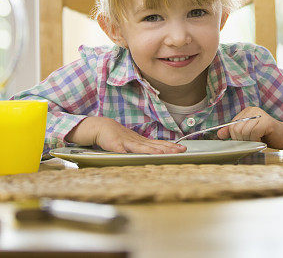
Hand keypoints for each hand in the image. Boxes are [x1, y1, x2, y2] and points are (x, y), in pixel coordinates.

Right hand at [67, 116, 185, 153]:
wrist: (100, 127)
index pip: (159, 144)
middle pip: (155, 145)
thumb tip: (157, 153)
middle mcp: (137, 141)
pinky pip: (122, 150)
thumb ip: (142, 148)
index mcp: (141, 141)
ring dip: (153, 151)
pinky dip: (129, 152)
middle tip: (181, 150)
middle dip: (168, 148)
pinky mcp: (115, 145)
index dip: (171, 146)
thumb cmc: (116, 137)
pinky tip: (135, 156)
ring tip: (163, 154)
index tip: (182, 148)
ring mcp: (126, 142)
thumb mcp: (132, 143)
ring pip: (142, 147)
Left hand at [215, 106, 282, 150]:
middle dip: (242, 140)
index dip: (235, 137)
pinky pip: (254, 133)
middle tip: (251, 142)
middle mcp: (252, 110)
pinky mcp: (267, 121)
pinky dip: (256, 140)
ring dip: (250, 141)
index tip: (243, 141)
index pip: (232, 126)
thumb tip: (219, 134)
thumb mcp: (247, 133)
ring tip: (257, 140)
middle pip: (236, 129)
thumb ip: (233, 132)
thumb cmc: (265, 135)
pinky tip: (261, 139)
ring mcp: (260, 114)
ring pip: (244, 132)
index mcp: (246, 112)